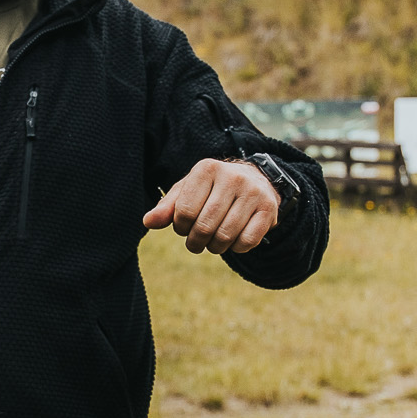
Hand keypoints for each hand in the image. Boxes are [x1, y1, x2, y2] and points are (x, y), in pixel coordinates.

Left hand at [143, 157, 279, 253]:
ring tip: (213, 242)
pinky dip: (236, 248)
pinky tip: (233, 240)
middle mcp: (232, 177)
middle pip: (204, 226)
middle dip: (195, 242)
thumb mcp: (188, 191)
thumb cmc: (212, 189)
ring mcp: (253, 192)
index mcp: (207, 169)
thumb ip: (167, 207)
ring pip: (225, 236)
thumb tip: (147, 222)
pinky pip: (247, 241)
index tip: (183, 227)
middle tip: (196, 243)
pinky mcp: (269, 208)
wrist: (255, 180)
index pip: (185, 211)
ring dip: (215, 247)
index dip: (180, 227)